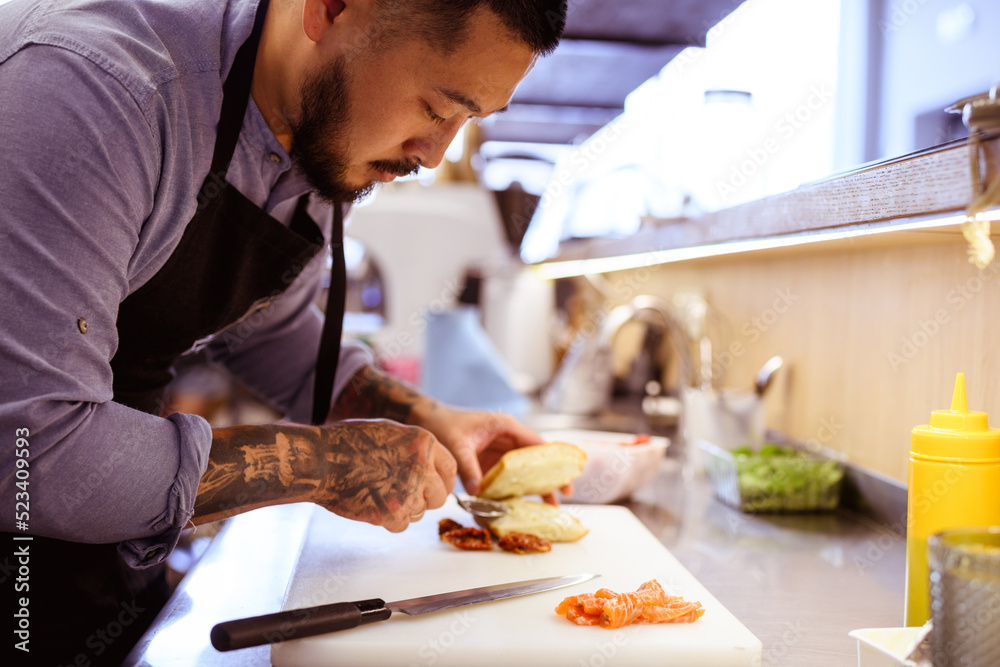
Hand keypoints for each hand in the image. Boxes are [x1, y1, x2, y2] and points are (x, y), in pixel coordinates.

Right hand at [313, 419, 455, 531]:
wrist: (321, 461)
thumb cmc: (349, 443)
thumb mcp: (391, 432)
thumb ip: (415, 450)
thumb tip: (431, 468)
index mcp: (424, 443)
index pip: (450, 469)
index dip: (443, 481)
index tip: (436, 488)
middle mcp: (423, 466)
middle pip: (439, 496)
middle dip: (424, 499)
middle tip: (404, 495)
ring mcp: (409, 492)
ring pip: (420, 513)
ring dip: (405, 509)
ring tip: (380, 494)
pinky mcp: (393, 513)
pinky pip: (402, 525)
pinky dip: (388, 520)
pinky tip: (371, 504)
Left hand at [411, 405, 569, 503]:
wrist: (427, 421)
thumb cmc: (444, 426)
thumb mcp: (457, 446)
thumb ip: (468, 468)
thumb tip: (478, 493)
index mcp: (505, 427)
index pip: (535, 444)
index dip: (552, 461)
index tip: (564, 476)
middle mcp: (507, 439)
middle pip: (535, 460)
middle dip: (551, 476)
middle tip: (565, 495)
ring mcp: (500, 452)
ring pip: (525, 471)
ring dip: (537, 486)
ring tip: (551, 507)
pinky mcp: (491, 464)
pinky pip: (508, 478)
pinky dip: (515, 491)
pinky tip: (523, 506)